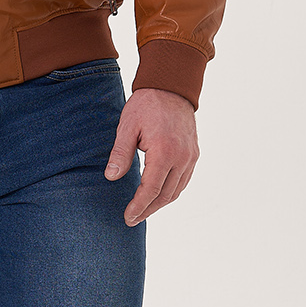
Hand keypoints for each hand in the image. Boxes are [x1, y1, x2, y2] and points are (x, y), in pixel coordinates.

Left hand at [104, 87, 198, 225]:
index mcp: (165, 152)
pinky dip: (171, 192)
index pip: (152, 189)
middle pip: (166, 195)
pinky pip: (184, 181)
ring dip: (160, 204)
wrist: (171, 87)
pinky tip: (158, 196)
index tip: (128, 217)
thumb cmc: (146, 105)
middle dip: (148, 210)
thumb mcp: (127, 127)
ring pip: (177, 190)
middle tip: (132, 219)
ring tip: (143, 211)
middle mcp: (182, 158)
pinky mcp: (193, 154)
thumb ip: (120, 153)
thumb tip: (111, 177)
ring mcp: (191, 157)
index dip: (139, 206)